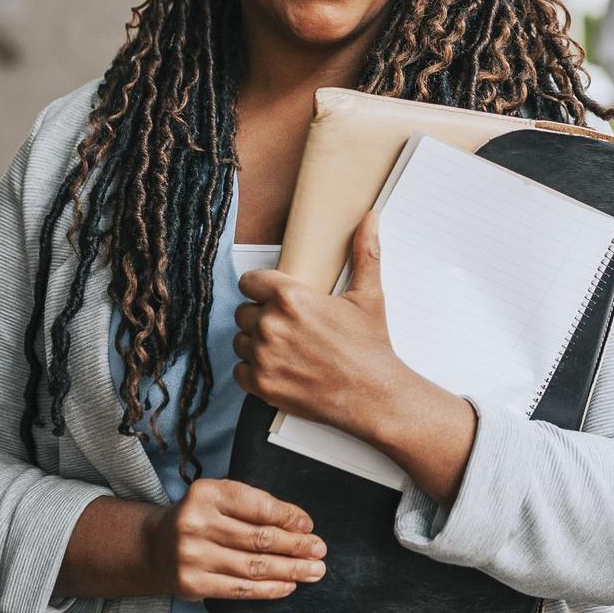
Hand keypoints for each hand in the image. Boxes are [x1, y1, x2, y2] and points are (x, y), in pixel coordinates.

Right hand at [140, 479, 326, 601]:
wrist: (155, 546)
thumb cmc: (197, 518)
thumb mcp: (219, 497)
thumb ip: (254, 505)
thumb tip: (298, 524)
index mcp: (206, 493)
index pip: (258, 506)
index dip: (289, 517)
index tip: (307, 525)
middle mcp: (196, 523)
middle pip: (260, 538)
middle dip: (296, 546)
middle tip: (318, 549)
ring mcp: (193, 556)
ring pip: (254, 566)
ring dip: (290, 570)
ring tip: (312, 570)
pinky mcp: (193, 584)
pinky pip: (241, 589)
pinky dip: (269, 589)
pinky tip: (287, 585)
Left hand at [234, 208, 411, 438]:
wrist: (374, 395)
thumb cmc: (370, 346)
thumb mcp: (368, 296)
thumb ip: (364, 252)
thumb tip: (370, 218)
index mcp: (291, 298)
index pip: (249, 282)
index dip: (262, 289)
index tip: (275, 299)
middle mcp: (272, 325)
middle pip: (244, 312)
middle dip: (262, 318)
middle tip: (289, 329)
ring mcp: (264, 357)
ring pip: (241, 341)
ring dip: (257, 344)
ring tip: (286, 349)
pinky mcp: (261, 385)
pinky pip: (239, 371)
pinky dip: (254, 372)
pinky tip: (279, 368)